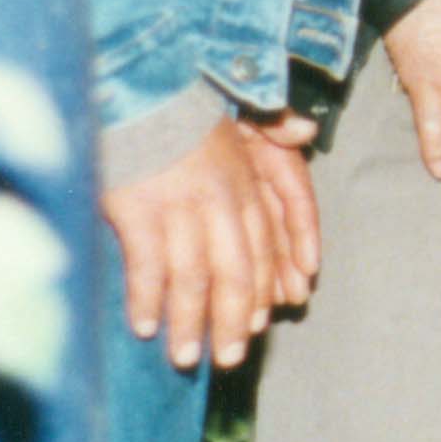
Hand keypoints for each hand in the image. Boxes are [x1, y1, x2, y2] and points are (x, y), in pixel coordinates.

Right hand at [105, 117, 317, 371]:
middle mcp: (221, 198)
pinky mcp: (139, 209)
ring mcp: (180, 205)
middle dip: (233, 320)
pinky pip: (149, 266)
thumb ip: (272, 133)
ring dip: (189, 322)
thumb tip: (307, 130)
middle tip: (228, 358)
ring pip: (195, 278)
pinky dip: (147, 299)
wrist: (133, 83)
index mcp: (244, 181)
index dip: (262, 288)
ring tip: (184, 356)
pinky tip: (144, 326)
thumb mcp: (233, 117)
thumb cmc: (177, 107)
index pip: (265, 246)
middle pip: (237, 272)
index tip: (258, 323)